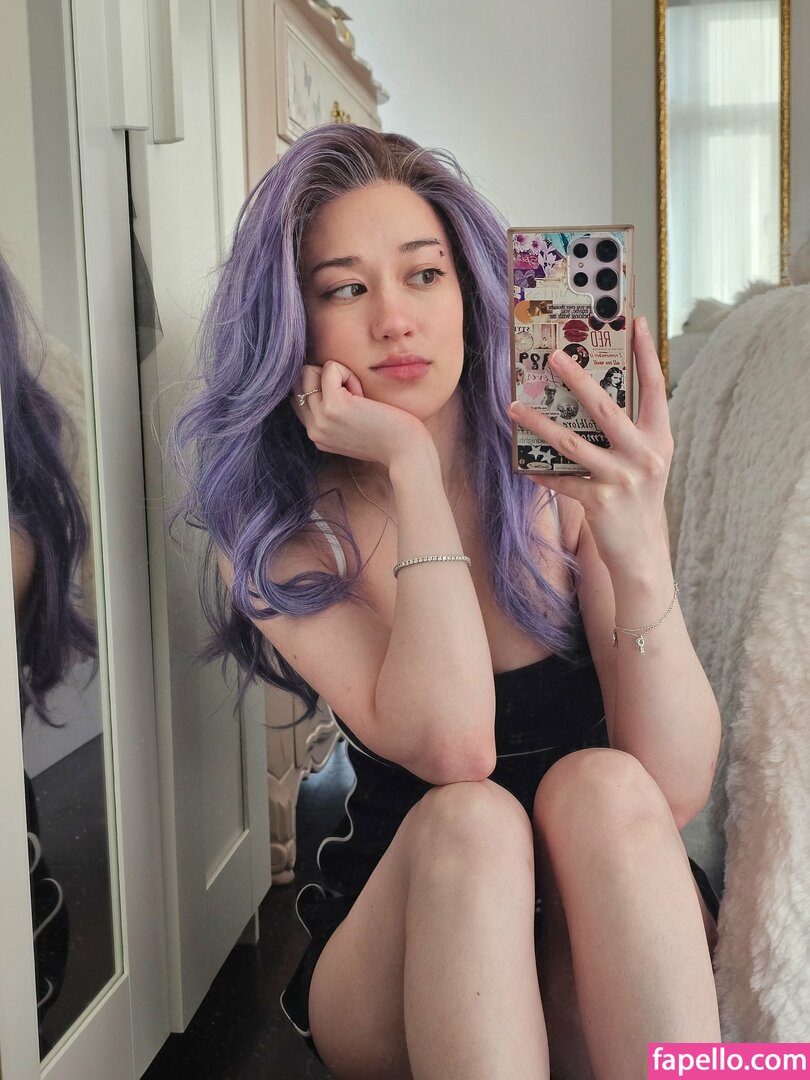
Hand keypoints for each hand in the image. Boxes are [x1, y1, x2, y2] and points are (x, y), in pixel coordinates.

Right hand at [290, 360, 429, 468]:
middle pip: (301, 382)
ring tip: (359, 395)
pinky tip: (364, 395)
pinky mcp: (333, 406)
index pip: (300, 398)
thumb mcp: (354, 429)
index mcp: (317, 436)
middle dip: (327, 379)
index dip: (321, 387)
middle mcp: (313, 430)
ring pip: (309, 373)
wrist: (406, 452)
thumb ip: (335, 414)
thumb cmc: (389, 437)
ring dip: (336, 374)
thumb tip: (326, 380)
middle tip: (355, 396)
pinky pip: (330, 369)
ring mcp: (321, 419)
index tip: (350, 401)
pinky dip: (348, 373)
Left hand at [507, 317, 673, 569]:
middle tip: (553, 356)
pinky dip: (538, 470)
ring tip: (514, 406)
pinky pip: (560, 479)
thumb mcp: (644, 460)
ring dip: (539, 423)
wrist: (641, 551)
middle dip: (576, 379)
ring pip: (572, 442)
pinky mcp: (599, 502)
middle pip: (606, 407)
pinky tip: (519, 461)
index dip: (646, 354)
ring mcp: (622, 479)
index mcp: (659, 439)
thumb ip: (626, 431)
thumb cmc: (637, 498)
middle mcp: (645, 456)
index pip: (655, 387)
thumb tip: (589, 395)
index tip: (634, 322)